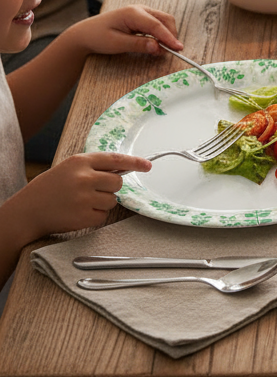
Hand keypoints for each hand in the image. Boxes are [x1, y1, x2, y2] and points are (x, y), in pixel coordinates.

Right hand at [19, 153, 150, 238]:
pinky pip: (104, 215)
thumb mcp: (70, 169)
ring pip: (112, 200)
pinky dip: (95, 215)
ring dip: (102, 202)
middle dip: (110, 187)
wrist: (28, 211)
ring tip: (81, 202)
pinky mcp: (84, 216)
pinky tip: (79, 212)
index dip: (135, 162)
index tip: (148, 165)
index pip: (116, 159)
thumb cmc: (51, 188)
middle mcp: (84, 178)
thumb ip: (95, 166)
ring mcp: (84, 198)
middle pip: (118, 182)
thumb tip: (125, 169)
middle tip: (92, 190)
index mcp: (80, 161)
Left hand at [64, 6, 181, 56]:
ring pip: (163, 21)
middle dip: (171, 35)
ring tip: (164, 50)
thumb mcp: (117, 44)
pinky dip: (161, 33)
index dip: (169, 38)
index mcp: (132, 13)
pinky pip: (157, 24)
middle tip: (173, 51)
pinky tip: (158, 44)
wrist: (85, 33)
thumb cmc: (98, 37)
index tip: (178, 49)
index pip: (157, 26)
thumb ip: (139, 45)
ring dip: (167, 34)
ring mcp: (141, 12)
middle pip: (165, 19)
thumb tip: (158, 47)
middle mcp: (139, 9)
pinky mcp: (141, 17)